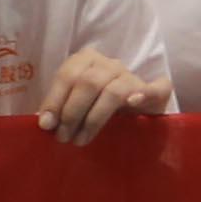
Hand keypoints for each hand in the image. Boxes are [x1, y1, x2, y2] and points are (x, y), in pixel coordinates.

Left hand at [39, 50, 168, 140]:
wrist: (134, 113)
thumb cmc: (95, 108)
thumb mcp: (76, 105)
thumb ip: (61, 109)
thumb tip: (44, 123)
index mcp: (86, 61)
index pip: (67, 75)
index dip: (54, 100)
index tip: (46, 125)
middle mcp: (109, 64)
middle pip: (88, 83)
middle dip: (72, 112)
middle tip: (63, 137)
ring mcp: (131, 76)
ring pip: (112, 91)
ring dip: (93, 118)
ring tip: (81, 140)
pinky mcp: (154, 92)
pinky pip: (156, 88)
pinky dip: (144, 94)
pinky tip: (132, 104)